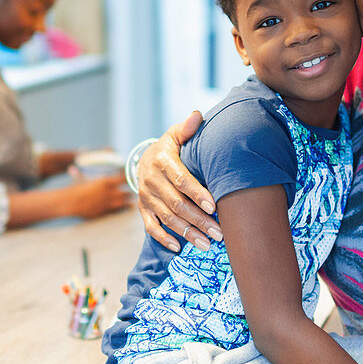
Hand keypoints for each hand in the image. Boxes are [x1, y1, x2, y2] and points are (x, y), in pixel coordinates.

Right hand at [65, 174, 132, 218]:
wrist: (70, 202)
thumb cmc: (75, 188)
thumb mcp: (83, 178)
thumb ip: (88, 174)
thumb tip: (77, 168)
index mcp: (105, 181)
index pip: (124, 178)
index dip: (129, 179)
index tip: (132, 180)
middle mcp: (108, 191)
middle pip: (126, 191)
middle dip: (130, 192)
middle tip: (133, 193)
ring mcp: (107, 202)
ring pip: (124, 202)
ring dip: (128, 202)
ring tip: (131, 202)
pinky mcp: (104, 211)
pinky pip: (117, 210)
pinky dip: (122, 209)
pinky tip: (126, 209)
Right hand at [137, 111, 221, 251]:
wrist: (143, 160)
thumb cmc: (169, 149)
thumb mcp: (175, 135)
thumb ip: (187, 129)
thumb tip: (197, 116)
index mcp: (162, 161)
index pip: (181, 180)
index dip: (197, 193)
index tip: (214, 206)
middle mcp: (152, 181)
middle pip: (177, 204)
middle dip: (199, 220)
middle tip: (219, 233)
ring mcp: (146, 197)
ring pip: (168, 218)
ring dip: (188, 233)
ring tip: (207, 244)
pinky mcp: (143, 209)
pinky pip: (151, 227)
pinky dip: (164, 238)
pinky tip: (179, 247)